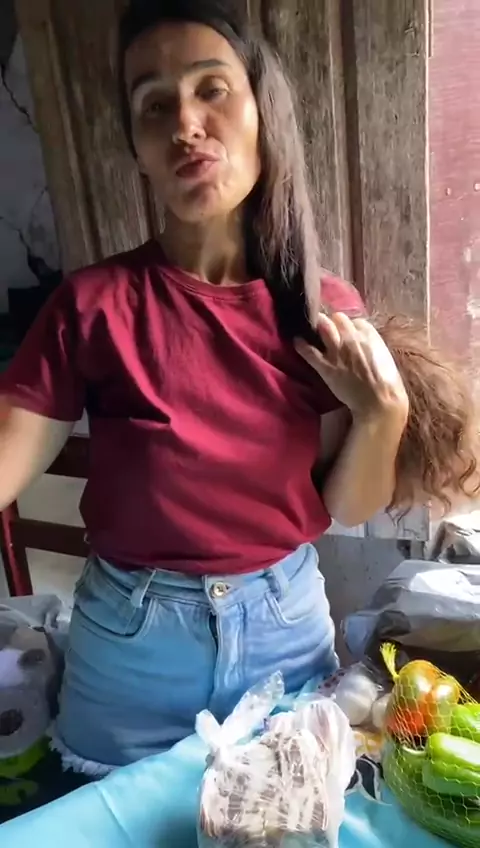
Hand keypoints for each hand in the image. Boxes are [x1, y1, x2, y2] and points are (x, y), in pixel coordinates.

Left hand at [294, 312, 408, 420]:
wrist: (379, 400)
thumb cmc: (387, 382)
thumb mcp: (383, 355)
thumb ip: (371, 345)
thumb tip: (362, 341)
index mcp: (369, 335)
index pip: (355, 321)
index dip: (350, 326)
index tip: (347, 332)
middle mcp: (351, 338)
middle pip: (337, 318)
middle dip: (333, 322)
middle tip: (328, 328)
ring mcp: (337, 351)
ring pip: (323, 327)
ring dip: (318, 326)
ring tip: (312, 327)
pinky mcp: (326, 366)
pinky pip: (309, 351)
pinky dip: (301, 345)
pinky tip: (297, 341)